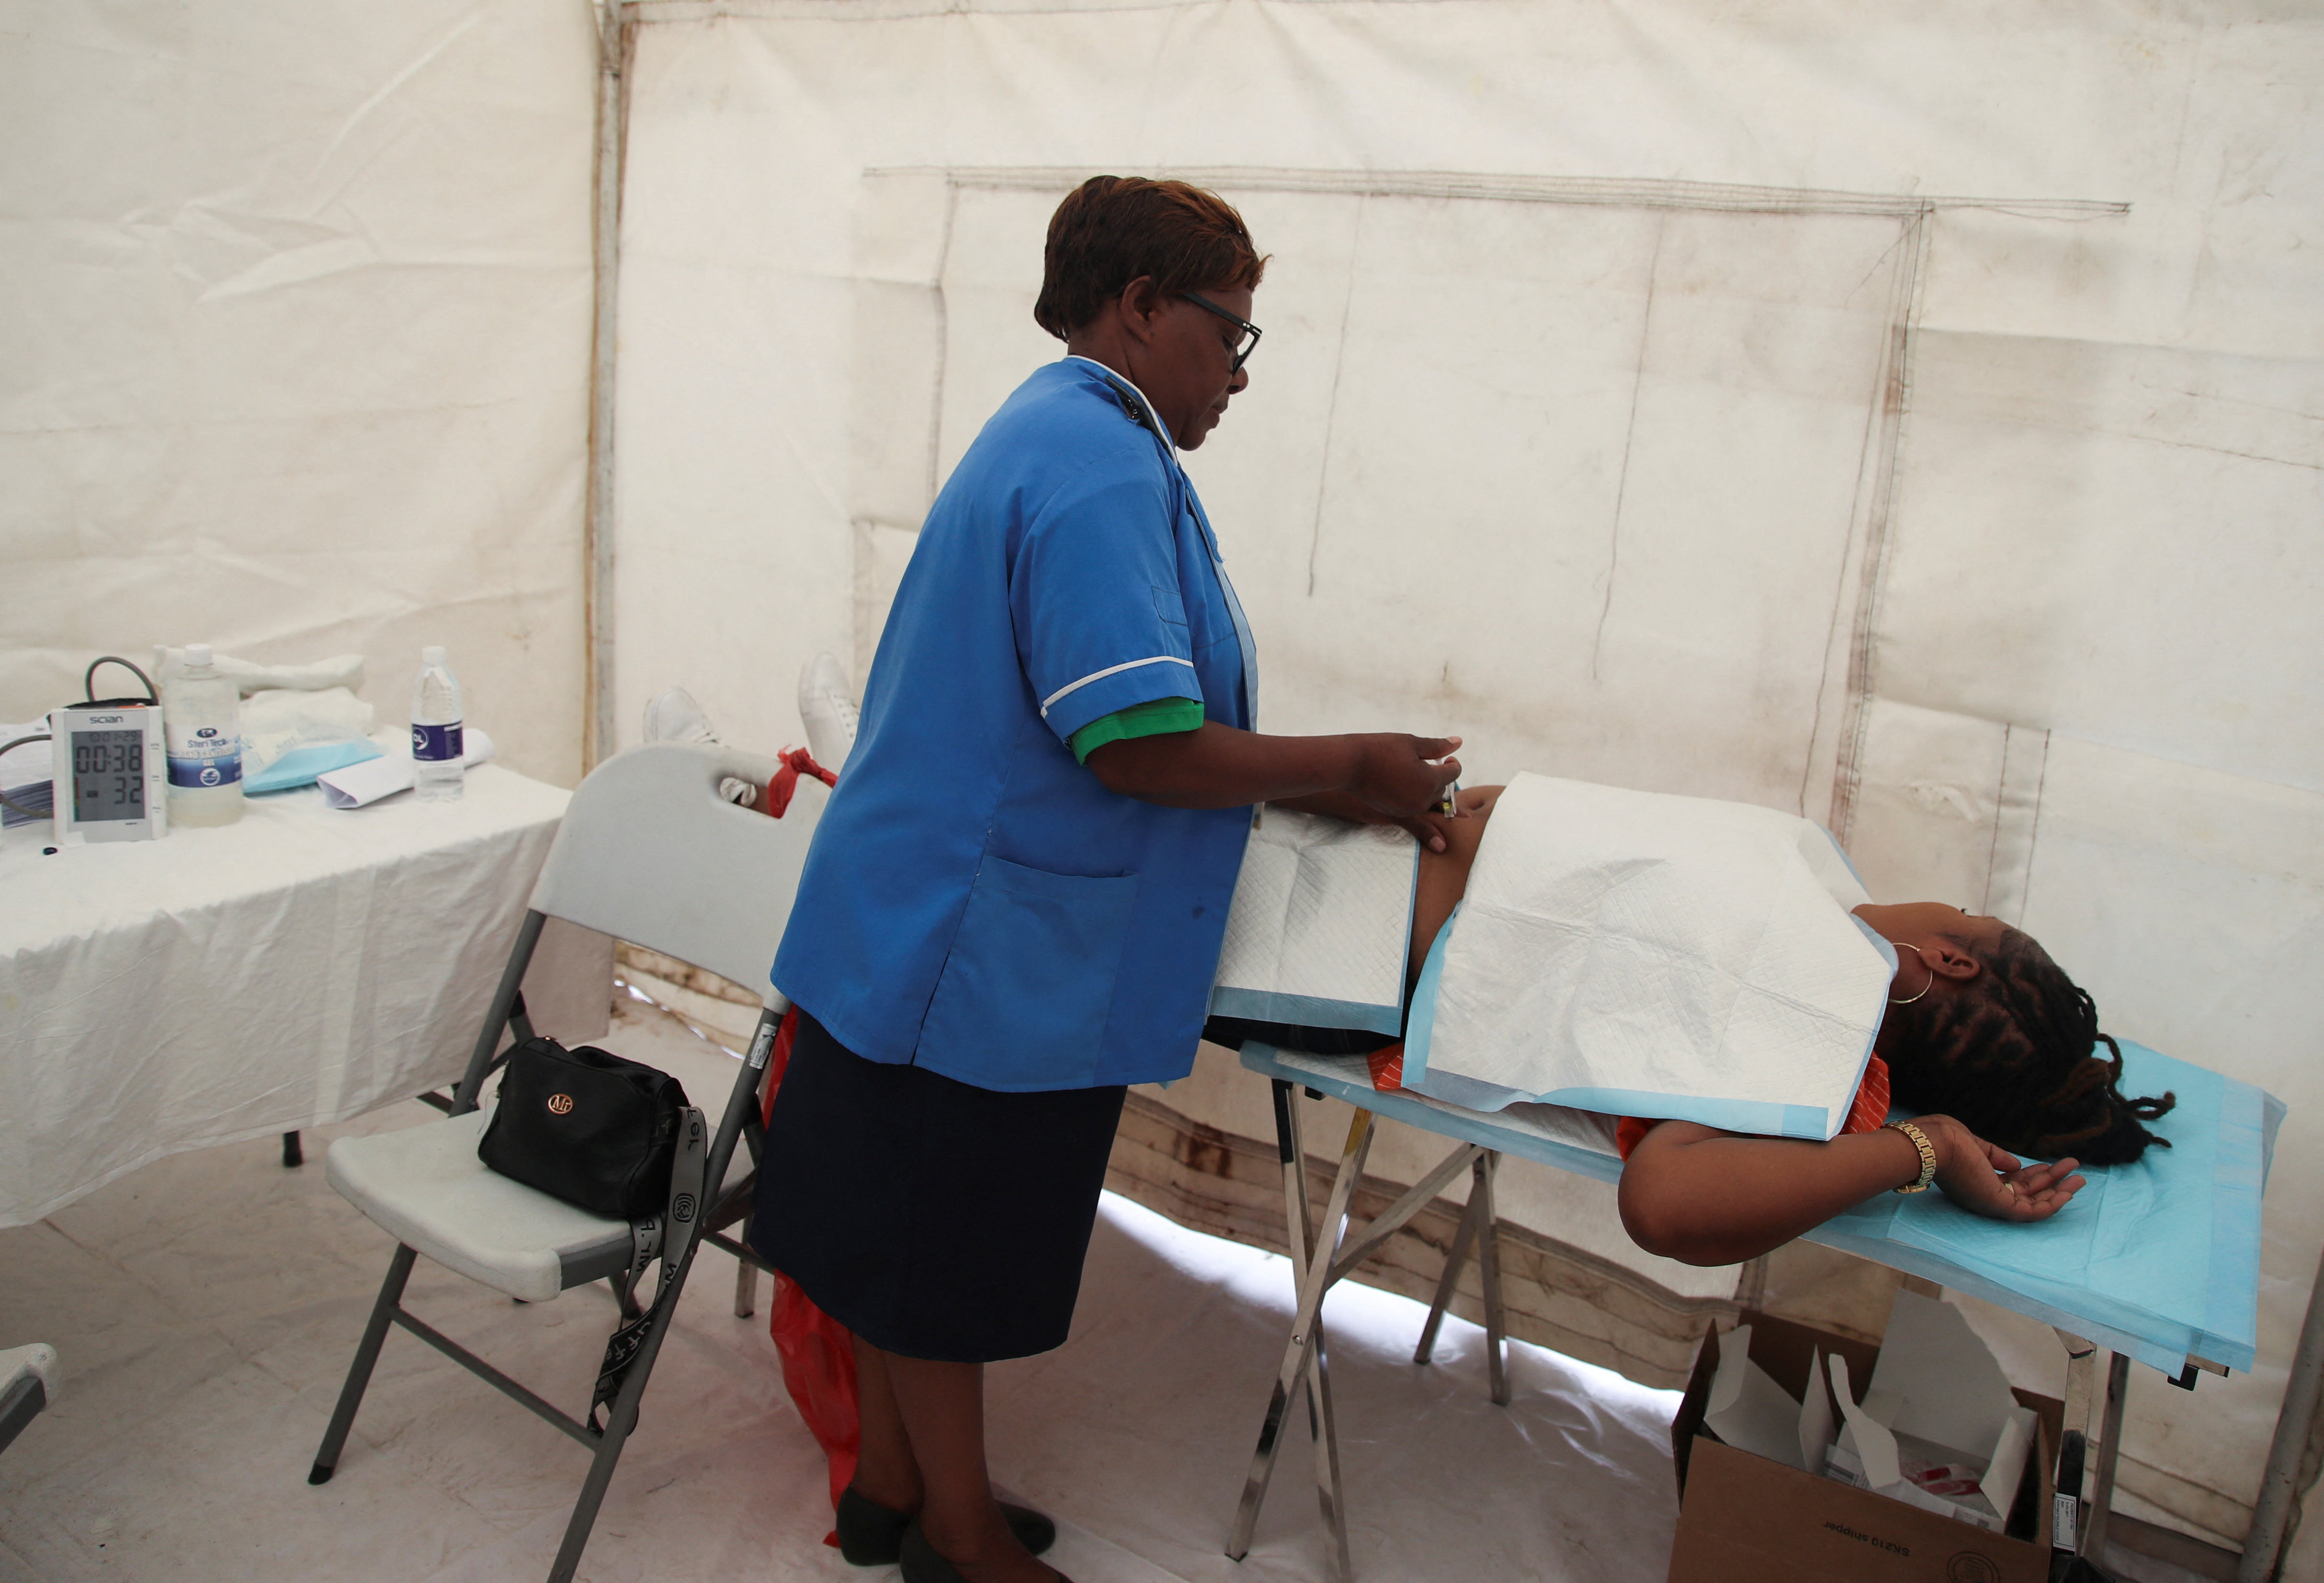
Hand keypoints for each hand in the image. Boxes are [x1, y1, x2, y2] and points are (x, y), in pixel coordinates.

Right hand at [1347, 734, 1460, 823]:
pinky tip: (1401, 782)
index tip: (1445, 757)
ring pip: (1428, 800)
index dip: (1452, 763)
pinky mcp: (1396, 813)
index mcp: (1431, 780)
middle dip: (1439, 776)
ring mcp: (1409, 809)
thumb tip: (1459, 743)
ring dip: (1426, 788)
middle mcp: (1423, 799)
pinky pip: (1414, 807)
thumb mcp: (1412, 743)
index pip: (1453, 773)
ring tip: (1413, 772)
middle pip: (1442, 789)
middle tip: (1427, 763)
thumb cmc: (1381, 749)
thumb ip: (1437, 746)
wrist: (1349, 765)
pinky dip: (1413, 796)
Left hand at [1917, 1114, 2085, 1223]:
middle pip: (2025, 1193)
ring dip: (2058, 1191)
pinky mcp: (1998, 1205)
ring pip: (2032, 1202)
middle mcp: (1984, 1195)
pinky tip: (2068, 1191)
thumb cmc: (1943, 1138)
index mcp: (1975, 1180)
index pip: (2010, 1183)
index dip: (2032, 1174)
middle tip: (2074, 1171)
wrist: (1930, 1144)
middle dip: (2051, 1183)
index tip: (2049, 1165)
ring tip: (2080, 1177)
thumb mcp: (1973, 1144)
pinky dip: (2051, 1203)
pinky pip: (2031, 1211)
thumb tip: (2017, 1164)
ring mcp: (1991, 1202)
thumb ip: (1995, 1156)